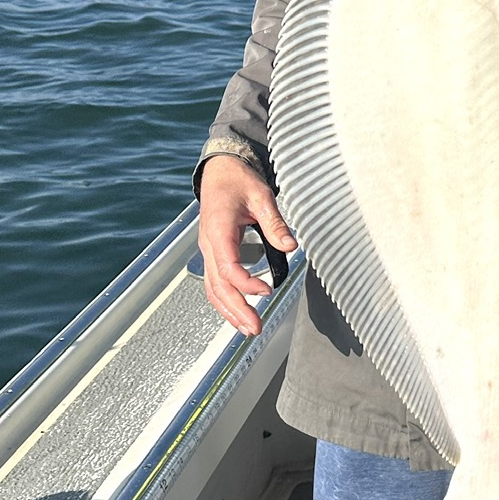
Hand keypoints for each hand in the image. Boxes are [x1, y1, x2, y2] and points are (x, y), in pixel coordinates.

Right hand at [197, 155, 297, 336]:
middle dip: (236, 309)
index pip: (229, 267)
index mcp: (219, 230)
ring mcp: (208, 250)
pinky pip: (214, 282)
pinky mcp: (213, 254)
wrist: (220, 172)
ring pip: (213, 288)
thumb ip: (275, 223)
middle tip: (255, 327)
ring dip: (229, 310)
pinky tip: (237, 312)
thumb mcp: (261, 196)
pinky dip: (224, 301)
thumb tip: (290, 245)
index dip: (247, 283)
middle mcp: (209, 244)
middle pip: (218, 285)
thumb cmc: (237, 181)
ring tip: (247, 328)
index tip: (268, 291)